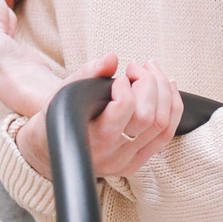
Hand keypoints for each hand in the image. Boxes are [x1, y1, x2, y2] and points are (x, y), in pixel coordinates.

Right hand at [16, 55, 181, 182]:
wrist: (49, 150)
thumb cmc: (57, 117)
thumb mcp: (64, 93)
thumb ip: (86, 74)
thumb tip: (112, 58)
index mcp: (89, 139)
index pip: (123, 110)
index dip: (126, 87)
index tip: (117, 79)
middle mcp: (110, 156)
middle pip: (148, 117)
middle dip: (148, 83)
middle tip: (135, 68)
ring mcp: (126, 162)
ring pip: (162, 125)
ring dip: (163, 91)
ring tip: (151, 71)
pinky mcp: (137, 163)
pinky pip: (165, 135)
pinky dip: (172, 107)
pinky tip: (167, 87)